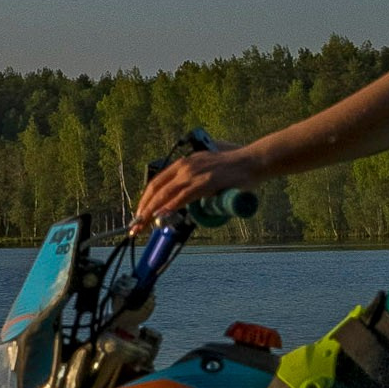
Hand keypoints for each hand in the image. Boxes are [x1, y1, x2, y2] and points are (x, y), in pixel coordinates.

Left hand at [131, 140, 265, 234]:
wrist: (253, 162)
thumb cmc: (233, 169)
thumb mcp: (207, 171)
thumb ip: (194, 184)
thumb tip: (186, 200)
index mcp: (184, 163)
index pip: (157, 182)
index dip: (145, 199)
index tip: (139, 213)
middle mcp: (186, 166)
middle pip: (156, 188)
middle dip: (143, 208)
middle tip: (135, 225)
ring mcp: (195, 174)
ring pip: (166, 194)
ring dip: (151, 211)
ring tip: (142, 225)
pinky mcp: (206, 183)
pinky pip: (183, 197)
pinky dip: (169, 207)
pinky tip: (160, 215)